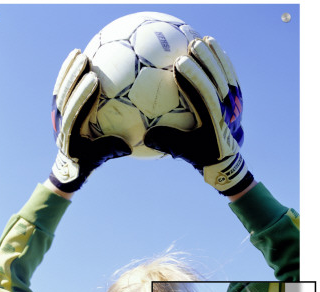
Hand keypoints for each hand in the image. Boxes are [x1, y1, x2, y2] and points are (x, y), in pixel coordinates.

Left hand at [50, 49, 131, 192]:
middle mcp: (59, 124)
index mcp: (69, 136)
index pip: (74, 113)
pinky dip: (66, 72)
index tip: (94, 79)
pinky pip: (60, 88)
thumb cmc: (90, 162)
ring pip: (60, 91)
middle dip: (74, 79)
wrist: (70, 165)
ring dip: (69, 72)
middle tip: (86, 61)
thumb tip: (127, 145)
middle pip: (64, 98)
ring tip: (80, 53)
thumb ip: (111, 150)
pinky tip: (76, 55)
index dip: (82, 95)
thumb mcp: (102, 158)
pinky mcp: (57, 109)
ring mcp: (56, 116)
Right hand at [144, 37, 253, 195]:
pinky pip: (232, 76)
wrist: (226, 160)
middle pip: (217, 81)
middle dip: (206, 62)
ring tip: (203, 40)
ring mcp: (234, 104)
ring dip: (216, 57)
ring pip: (227, 76)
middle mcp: (226, 111)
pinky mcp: (236, 100)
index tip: (179, 64)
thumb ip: (167, 142)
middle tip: (191, 45)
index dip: (193, 79)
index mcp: (214, 121)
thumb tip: (146, 136)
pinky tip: (215, 47)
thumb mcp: (183, 152)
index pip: (204, 95)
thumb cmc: (200, 155)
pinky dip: (224, 61)